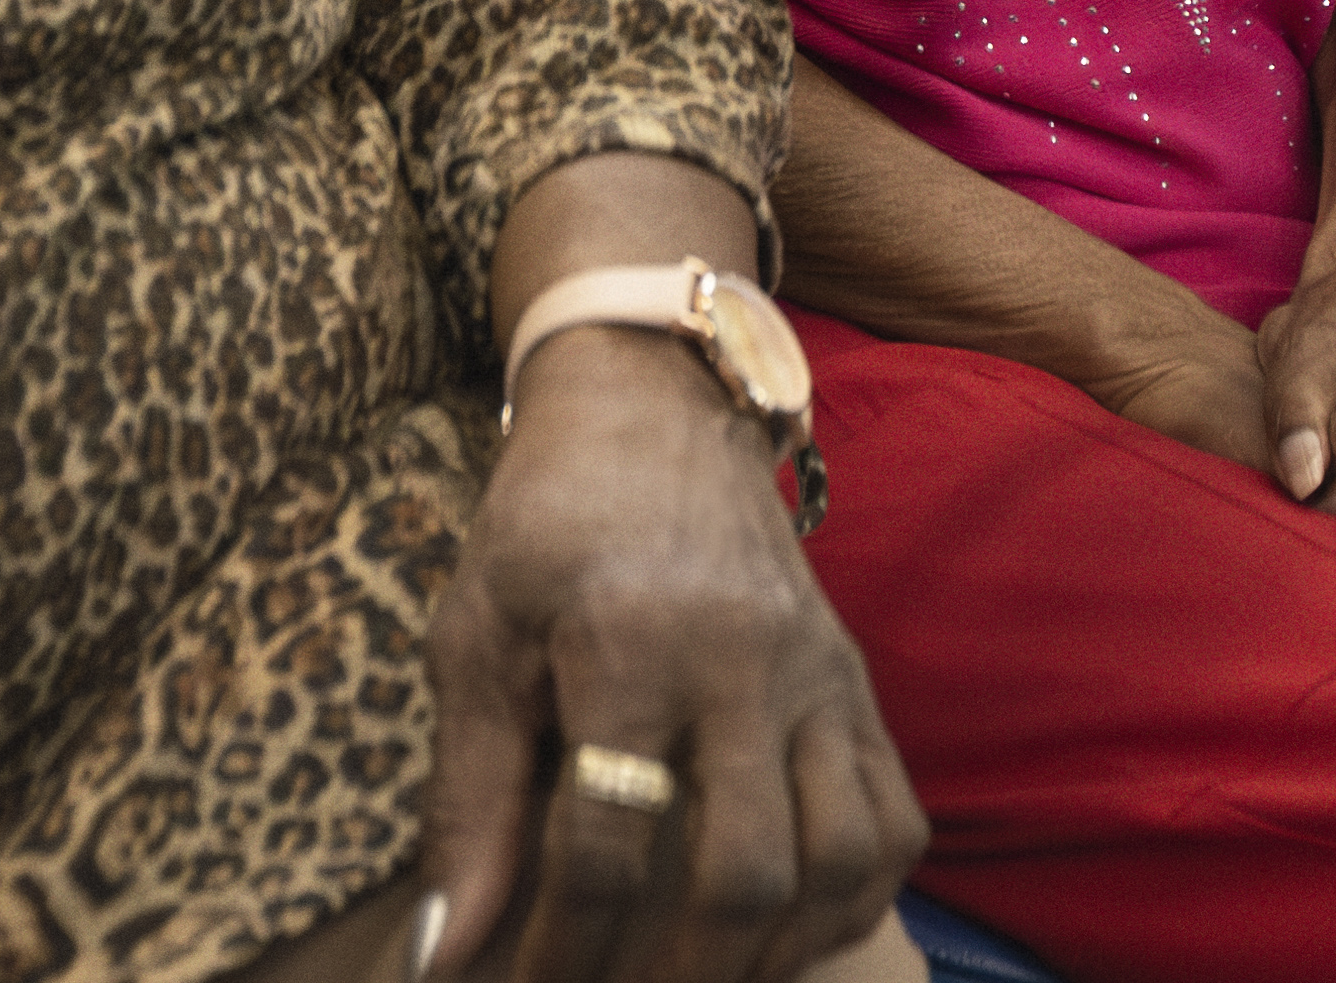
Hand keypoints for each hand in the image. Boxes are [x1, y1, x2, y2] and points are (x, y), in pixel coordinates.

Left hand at [421, 328, 920, 982]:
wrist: (656, 408)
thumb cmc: (546, 528)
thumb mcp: (474, 641)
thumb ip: (467, 801)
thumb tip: (442, 951)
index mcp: (628, 638)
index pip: (605, 838)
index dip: (561, 948)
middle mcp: (742, 658)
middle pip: (742, 868)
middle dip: (678, 971)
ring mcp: (817, 672)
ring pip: (840, 856)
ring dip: (774, 950)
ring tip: (706, 974)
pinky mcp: (856, 683)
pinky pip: (893, 820)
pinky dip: (850, 900)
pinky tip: (786, 930)